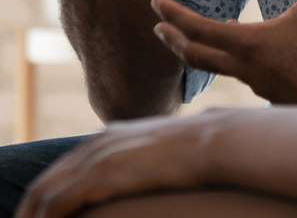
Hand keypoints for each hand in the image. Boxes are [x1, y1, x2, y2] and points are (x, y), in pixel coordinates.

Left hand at [16, 112, 223, 217]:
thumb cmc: (203, 147)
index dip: (46, 201)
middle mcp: (99, 142)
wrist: (217, 139)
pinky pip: (56, 204)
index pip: (61, 171)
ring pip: (43, 195)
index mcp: (110, 136)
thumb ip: (148, 157)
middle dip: (30, 214)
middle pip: (44, 183)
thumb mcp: (166, 150)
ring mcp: (100, 156)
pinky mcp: (102, 173)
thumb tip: (154, 167)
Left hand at [152, 0, 296, 103]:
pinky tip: (241, 54)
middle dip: (173, 39)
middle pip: (195, 56)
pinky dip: (228, 61)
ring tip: (194, 39)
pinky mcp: (266, 93)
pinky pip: (237, 75)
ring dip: (200, 51)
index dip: (175, 15)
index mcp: (250, 43)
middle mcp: (244, 67)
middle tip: (158, 27)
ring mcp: (253, 84)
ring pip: (215, 67)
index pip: (200, 29)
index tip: (156, 4)